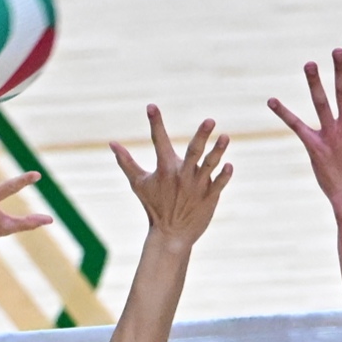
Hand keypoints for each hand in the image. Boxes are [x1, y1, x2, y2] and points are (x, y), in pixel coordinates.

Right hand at [112, 105, 232, 248]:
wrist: (171, 234)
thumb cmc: (154, 206)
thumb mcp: (138, 183)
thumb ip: (126, 162)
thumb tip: (111, 143)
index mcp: (165, 169)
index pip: (159, 141)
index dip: (155, 123)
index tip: (152, 106)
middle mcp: (182, 175)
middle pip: (193, 152)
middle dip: (201, 136)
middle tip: (210, 120)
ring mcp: (197, 186)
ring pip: (209, 165)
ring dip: (218, 151)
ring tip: (225, 137)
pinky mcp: (210, 197)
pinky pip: (219, 184)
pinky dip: (224, 176)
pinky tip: (229, 165)